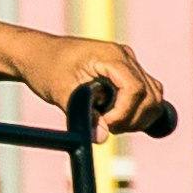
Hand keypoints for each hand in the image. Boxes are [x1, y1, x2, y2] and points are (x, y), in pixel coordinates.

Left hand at [29, 35, 174, 135]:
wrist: (38, 54)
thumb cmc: (45, 66)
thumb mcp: (60, 91)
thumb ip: (84, 115)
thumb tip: (103, 138)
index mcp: (111, 55)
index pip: (135, 90)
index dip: (123, 114)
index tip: (105, 125)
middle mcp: (126, 57)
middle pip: (150, 96)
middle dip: (132, 119)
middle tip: (106, 126)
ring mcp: (130, 64)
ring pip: (153, 98)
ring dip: (137, 118)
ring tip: (109, 123)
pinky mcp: (128, 74)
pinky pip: (148, 96)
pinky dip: (138, 113)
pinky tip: (116, 119)